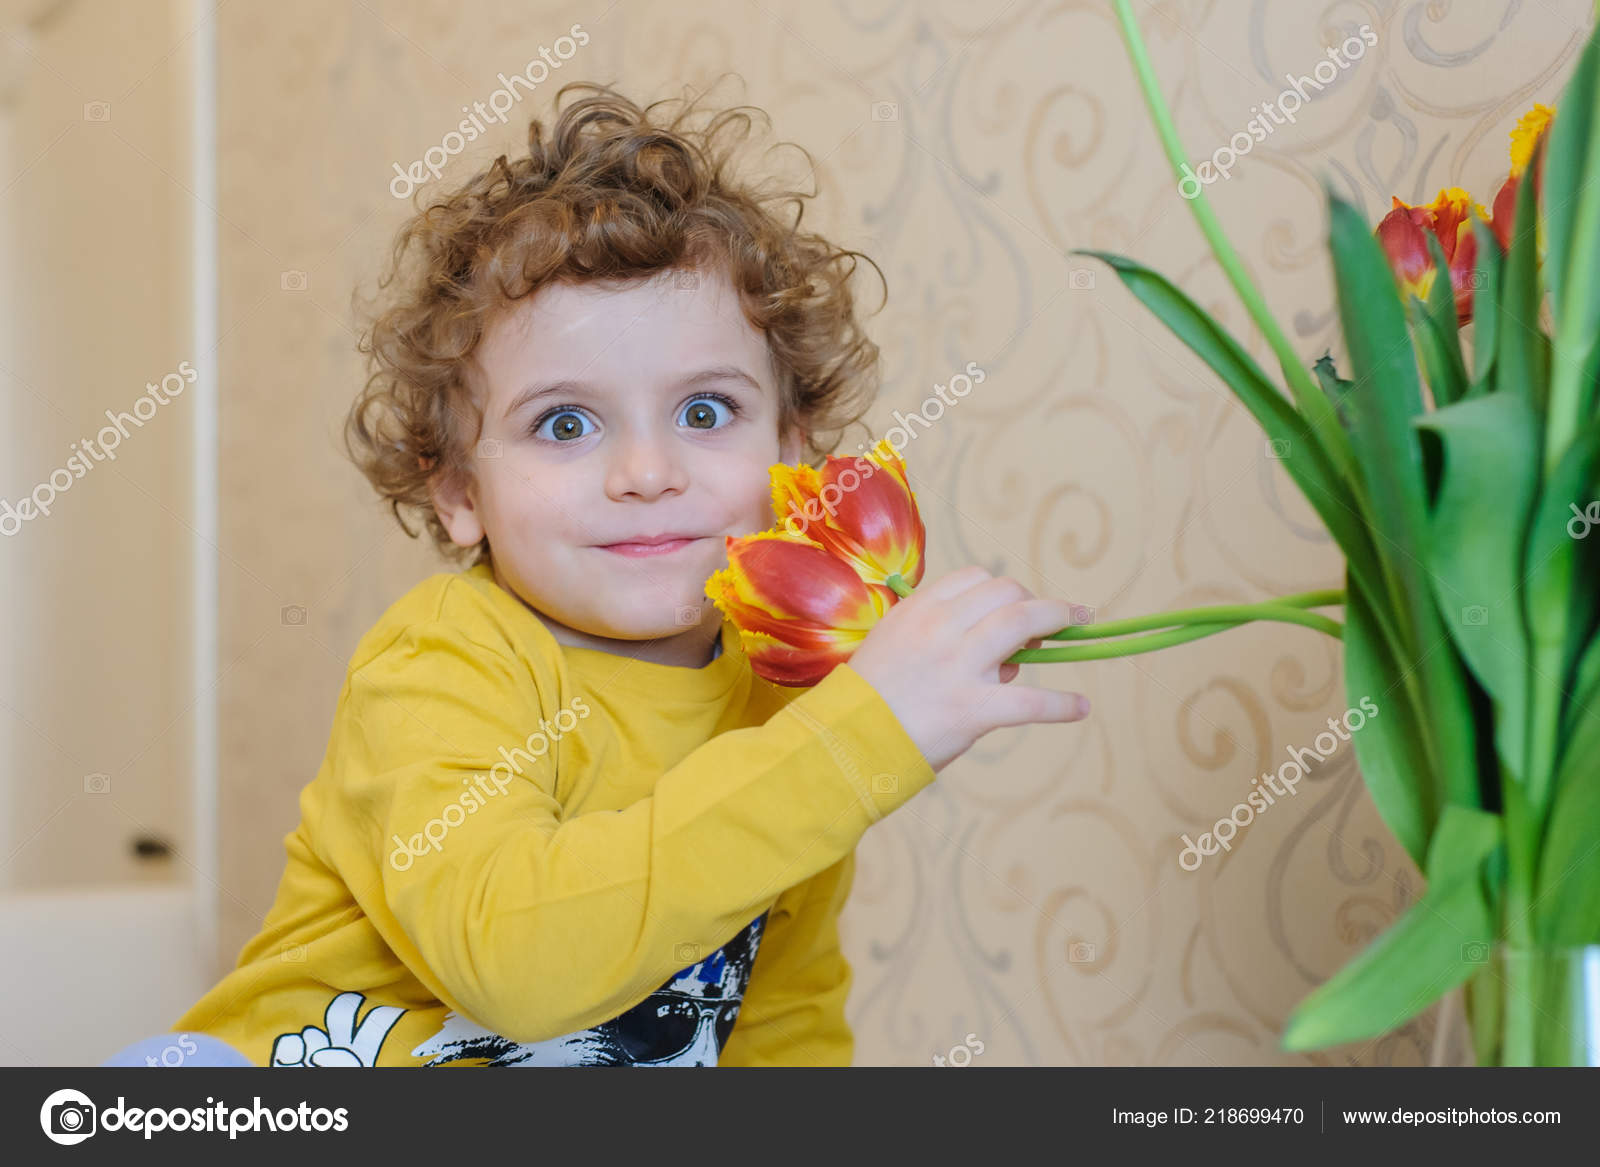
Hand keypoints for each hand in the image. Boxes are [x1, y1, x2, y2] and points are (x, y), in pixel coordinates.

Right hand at [847, 565, 1091, 772]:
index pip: (973, 579)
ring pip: (1023, 623)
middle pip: (1005, 592)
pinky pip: (1031, 702)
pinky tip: (1080, 707)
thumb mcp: (893, 648)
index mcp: (917, 611)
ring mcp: (959, 666)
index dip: (1001, 591)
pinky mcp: (973, 709)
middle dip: (1033, 602)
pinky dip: (1062, 704)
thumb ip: (937, 638)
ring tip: (1078, 627)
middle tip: (1053, 620)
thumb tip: (1004, 658)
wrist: (844, 742)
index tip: (1012, 606)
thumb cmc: (868, 700)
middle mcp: (940, 629)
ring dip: (1057, 618)